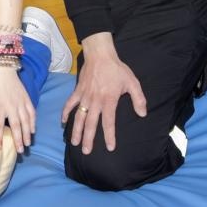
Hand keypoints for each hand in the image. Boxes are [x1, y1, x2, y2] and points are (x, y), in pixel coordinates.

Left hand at [0, 65, 33, 148]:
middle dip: (18, 139)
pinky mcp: (27, 99)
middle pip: (16, 126)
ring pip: (26, 121)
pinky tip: (33, 130)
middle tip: (21, 151)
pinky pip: (32, 112)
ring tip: (28, 144)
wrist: (2, 69)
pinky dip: (33, 122)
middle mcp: (12, 107)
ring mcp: (21, 103)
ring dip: (27, 133)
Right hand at [61, 34, 145, 153]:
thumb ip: (138, 99)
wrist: (100, 54)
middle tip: (86, 151)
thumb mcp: (133, 82)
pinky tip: (63, 122)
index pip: (108, 122)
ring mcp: (84, 96)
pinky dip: (65, 113)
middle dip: (88, 138)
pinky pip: (70, 103)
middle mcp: (95, 101)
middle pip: (90, 123)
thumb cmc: (117, 69)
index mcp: (109, 100)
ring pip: (78, 117)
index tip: (109, 147)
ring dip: (76, 130)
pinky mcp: (78, 91)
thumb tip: (142, 114)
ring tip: (74, 143)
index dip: (109, 135)